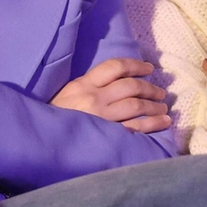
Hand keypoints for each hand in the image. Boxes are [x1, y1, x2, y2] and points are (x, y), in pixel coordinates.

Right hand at [50, 58, 170, 132]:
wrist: (43, 141)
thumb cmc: (54, 117)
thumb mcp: (67, 93)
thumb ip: (89, 86)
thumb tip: (117, 80)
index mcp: (83, 84)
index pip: (115, 67)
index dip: (136, 65)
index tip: (149, 68)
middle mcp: (94, 98)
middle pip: (131, 86)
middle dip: (150, 87)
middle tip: (161, 92)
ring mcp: (102, 118)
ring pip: (137, 105)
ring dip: (155, 105)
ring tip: (164, 107)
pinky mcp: (108, 136)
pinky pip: (136, 128)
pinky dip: (153, 123)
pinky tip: (164, 122)